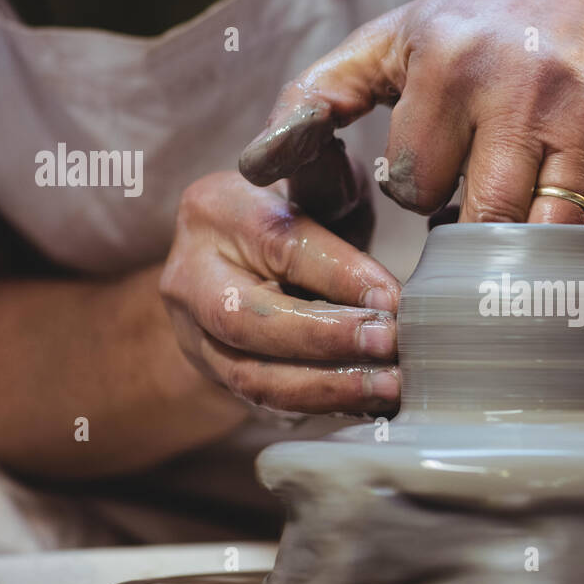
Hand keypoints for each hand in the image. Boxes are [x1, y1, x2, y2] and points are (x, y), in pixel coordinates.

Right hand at [159, 146, 401, 413]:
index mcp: (216, 209)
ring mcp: (195, 333)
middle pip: (247, 319)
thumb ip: (333, 178)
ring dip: (328, 386)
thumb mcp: (315, 181)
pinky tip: (372, 402)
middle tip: (390, 345)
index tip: (394, 299)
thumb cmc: (295, 213)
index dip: (341, 276)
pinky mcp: (217, 377)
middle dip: (326, 338)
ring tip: (389, 387)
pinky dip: (325, 405)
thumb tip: (385, 180)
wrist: (243, 263)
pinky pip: (267, 404)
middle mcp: (190, 274)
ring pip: (252, 375)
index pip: (279, 244)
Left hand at [238, 0, 583, 223]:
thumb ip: (319, 95)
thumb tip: (257, 164)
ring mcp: (562, 116)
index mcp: (443, 59)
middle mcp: (504, 84)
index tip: (430, 170)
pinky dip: (544, 236)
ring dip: (498, 240)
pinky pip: (565, 226)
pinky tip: (536, 213)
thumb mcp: (390, 39)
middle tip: (461, 204)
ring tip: (492, 217)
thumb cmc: (482, 24)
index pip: (409, 181)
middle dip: (457, 223)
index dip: (415, 191)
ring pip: (515, 229)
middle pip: (463, 213)